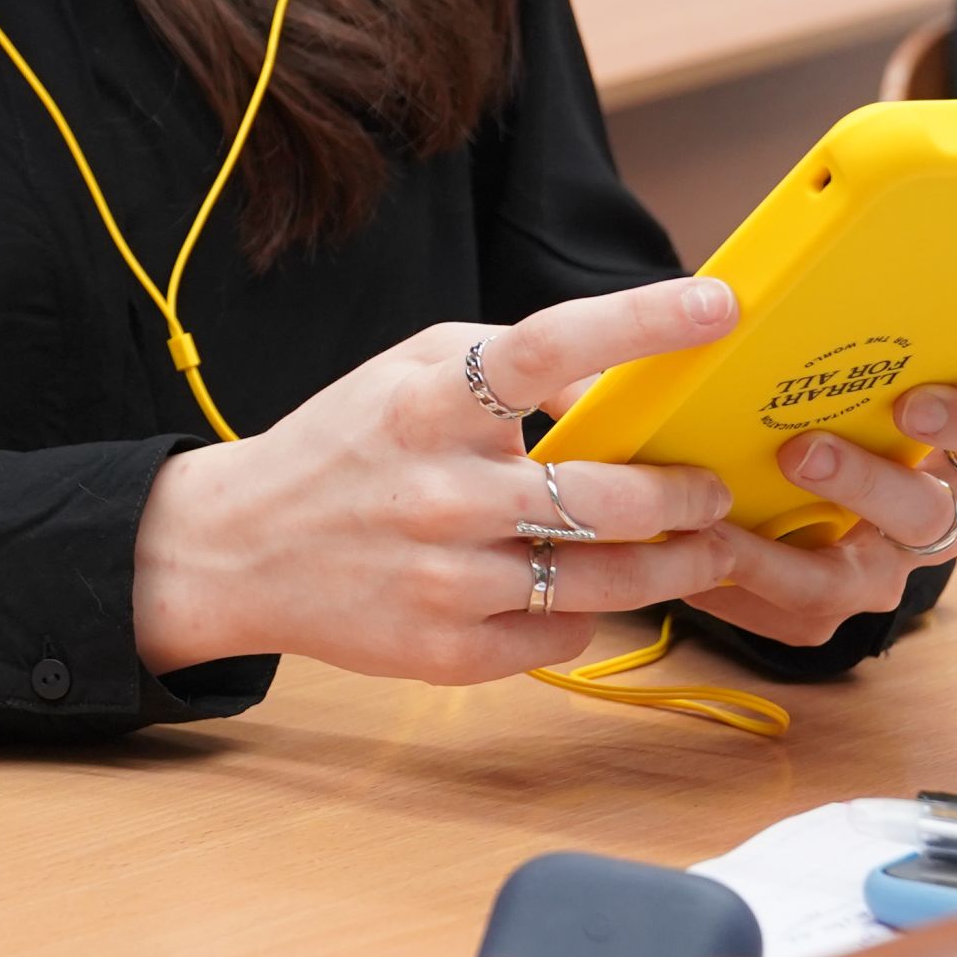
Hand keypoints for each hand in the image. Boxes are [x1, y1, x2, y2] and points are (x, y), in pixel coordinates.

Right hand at [134, 277, 749, 684]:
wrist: (238, 547)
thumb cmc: (346, 446)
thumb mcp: (408, 371)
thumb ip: (512, 361)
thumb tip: (621, 388)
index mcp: (427, 403)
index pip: (546, 348)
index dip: (639, 322)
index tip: (717, 305)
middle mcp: (439, 491)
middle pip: (610, 497)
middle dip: (687, 494)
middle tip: (710, 489)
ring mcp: (444, 579)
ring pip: (609, 581)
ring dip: (674, 564)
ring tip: (697, 548)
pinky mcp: (447, 651)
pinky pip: (565, 632)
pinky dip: (586, 610)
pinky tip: (574, 587)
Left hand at [682, 382, 956, 647]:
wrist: (776, 492)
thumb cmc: (813, 413)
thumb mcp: (834, 381)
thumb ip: (825, 355)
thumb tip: (746, 300)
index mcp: (952, 454)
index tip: (911, 404)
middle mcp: (927, 519)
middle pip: (926, 514)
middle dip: (863, 483)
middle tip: (800, 451)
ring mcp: (878, 573)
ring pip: (846, 580)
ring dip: (778, 553)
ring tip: (715, 520)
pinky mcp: (820, 615)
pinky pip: (781, 613)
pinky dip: (728, 583)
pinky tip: (684, 550)